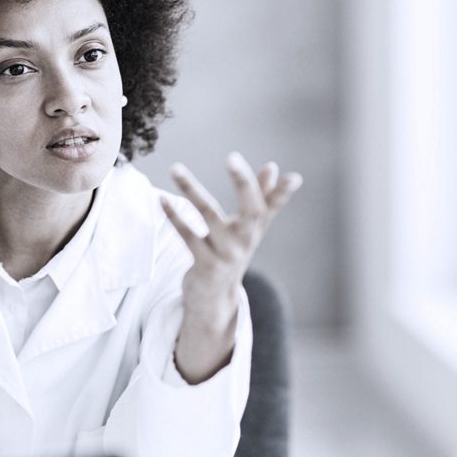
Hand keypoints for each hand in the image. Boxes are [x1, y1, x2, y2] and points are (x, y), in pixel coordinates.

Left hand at [161, 152, 301, 381]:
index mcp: (256, 229)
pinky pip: (187, 235)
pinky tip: (162, 199)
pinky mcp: (205, 264)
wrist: (215, 298)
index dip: (283, 193)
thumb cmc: (232, 252)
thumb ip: (261, 197)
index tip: (295, 177)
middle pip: (251, 209)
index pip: (272, 206)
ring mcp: (226, 254)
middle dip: (243, 183)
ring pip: (209, 214)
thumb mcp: (247, 228)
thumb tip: (273, 167)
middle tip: (232, 158)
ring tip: (175, 168)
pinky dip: (173, 216)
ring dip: (190, 189)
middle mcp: (245, 240)